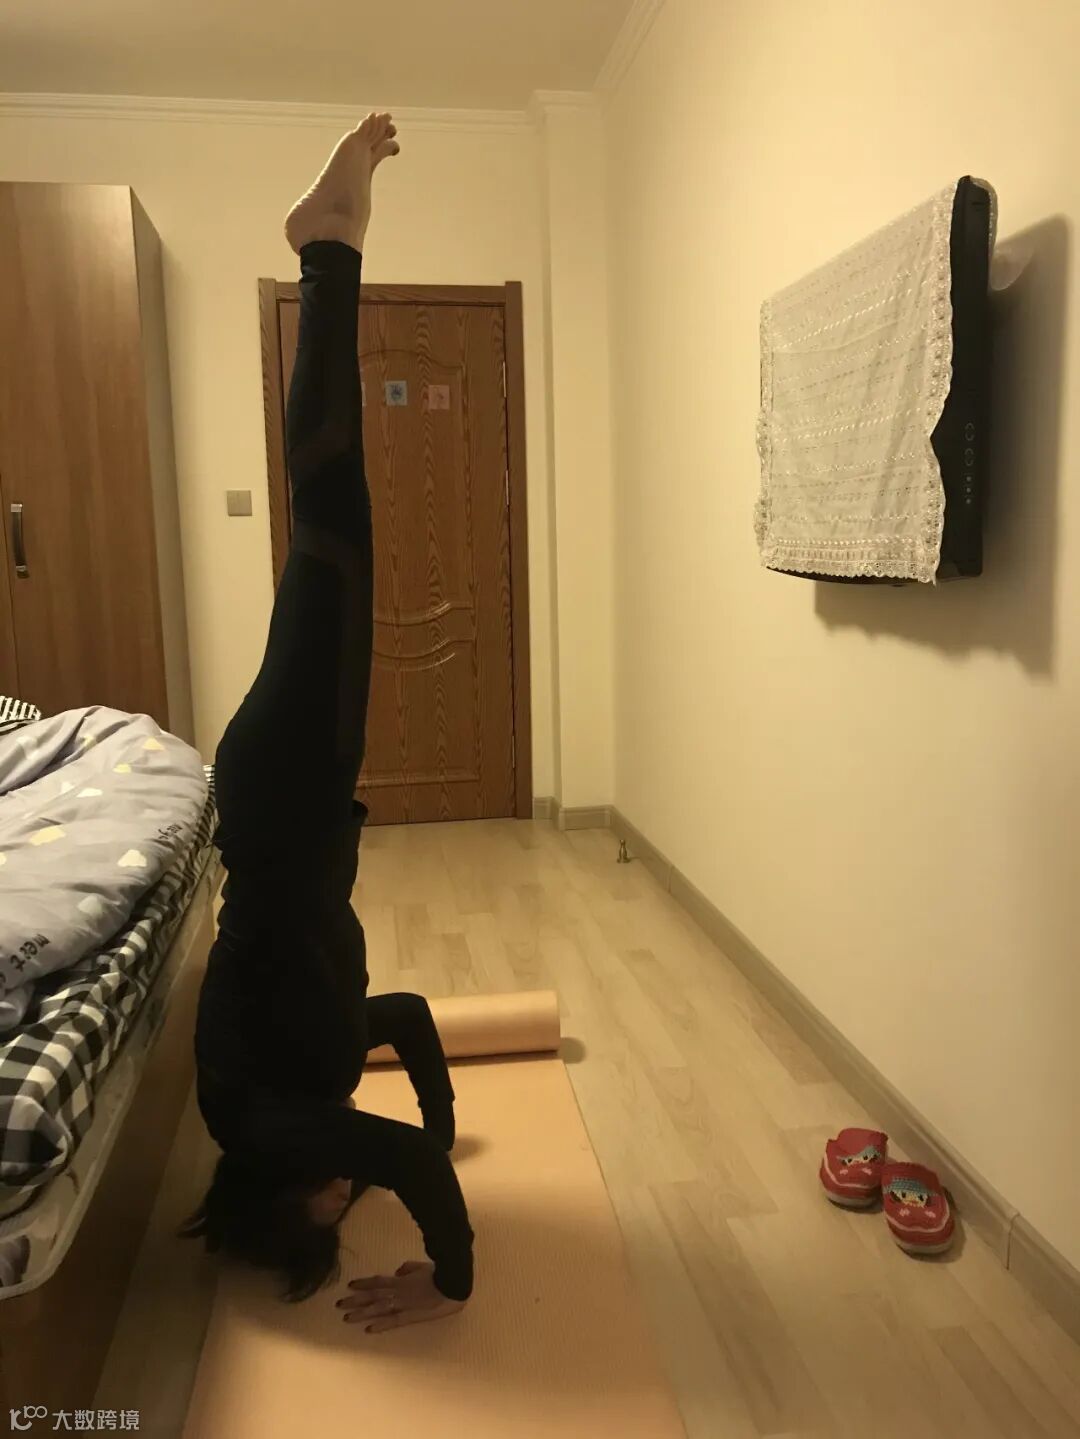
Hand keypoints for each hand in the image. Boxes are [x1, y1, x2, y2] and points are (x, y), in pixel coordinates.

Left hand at [337, 1261, 465, 1332]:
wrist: (453, 1285)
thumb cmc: (440, 1275)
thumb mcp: (421, 1266)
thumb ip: (408, 1268)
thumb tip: (396, 1271)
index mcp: (400, 1280)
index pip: (378, 1281)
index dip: (363, 1283)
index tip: (350, 1285)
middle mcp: (398, 1292)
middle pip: (372, 1296)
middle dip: (355, 1300)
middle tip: (339, 1305)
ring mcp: (403, 1304)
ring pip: (378, 1308)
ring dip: (361, 1313)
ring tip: (347, 1318)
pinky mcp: (411, 1316)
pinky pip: (393, 1321)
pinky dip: (380, 1325)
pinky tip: (369, 1329)